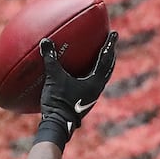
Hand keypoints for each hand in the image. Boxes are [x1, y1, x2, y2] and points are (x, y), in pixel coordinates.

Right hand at [34, 30, 118, 146]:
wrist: (58, 125)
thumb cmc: (59, 101)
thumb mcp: (53, 78)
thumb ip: (50, 59)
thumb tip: (45, 41)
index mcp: (95, 82)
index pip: (105, 59)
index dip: (109, 45)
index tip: (114, 34)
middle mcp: (97, 89)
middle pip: (108, 69)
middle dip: (110, 55)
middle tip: (111, 44)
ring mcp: (91, 97)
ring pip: (101, 78)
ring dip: (103, 66)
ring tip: (102, 57)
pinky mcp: (84, 102)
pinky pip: (92, 84)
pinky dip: (91, 75)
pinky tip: (83, 74)